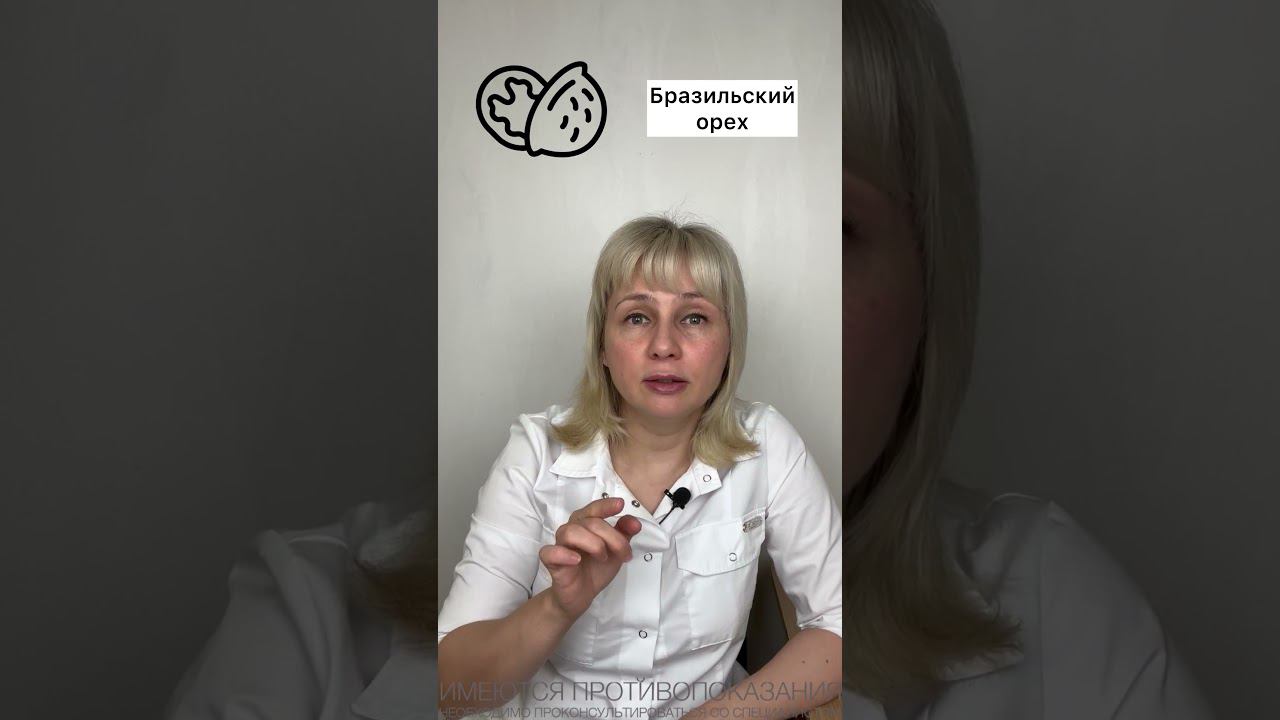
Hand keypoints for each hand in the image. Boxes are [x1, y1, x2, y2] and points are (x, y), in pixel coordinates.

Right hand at [539, 497, 641, 619]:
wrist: (582, 595)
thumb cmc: (596, 568)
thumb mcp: (616, 551)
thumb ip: (625, 534)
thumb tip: (634, 522)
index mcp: (585, 524)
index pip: (594, 509)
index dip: (606, 505)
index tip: (621, 505)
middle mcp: (572, 530)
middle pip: (589, 522)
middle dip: (612, 537)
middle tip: (624, 553)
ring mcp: (560, 545)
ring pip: (570, 532)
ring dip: (592, 543)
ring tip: (602, 557)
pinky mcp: (552, 562)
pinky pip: (549, 552)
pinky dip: (563, 554)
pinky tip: (577, 559)